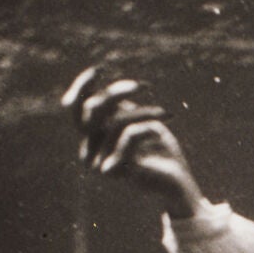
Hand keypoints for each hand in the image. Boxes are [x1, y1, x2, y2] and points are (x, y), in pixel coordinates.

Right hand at [63, 66, 208, 217]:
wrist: (179, 184)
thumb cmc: (160, 149)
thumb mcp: (138, 120)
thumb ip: (120, 107)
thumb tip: (108, 90)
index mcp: (91, 139)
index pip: (75, 109)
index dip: (82, 87)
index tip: (99, 69)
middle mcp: (90, 152)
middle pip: (92, 110)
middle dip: (117, 91)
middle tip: (144, 85)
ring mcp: (101, 163)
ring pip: (117, 121)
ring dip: (145, 112)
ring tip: (166, 113)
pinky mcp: (119, 171)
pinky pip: (129, 135)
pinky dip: (148, 128)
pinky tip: (162, 133)